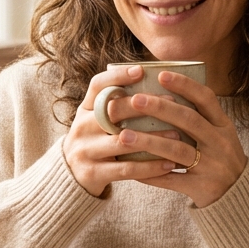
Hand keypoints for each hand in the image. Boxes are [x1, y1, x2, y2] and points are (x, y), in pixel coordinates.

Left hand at [62, 67, 246, 206]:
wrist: (238, 195)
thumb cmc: (219, 157)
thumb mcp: (218, 134)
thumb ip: (198, 116)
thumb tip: (160, 92)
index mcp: (222, 125)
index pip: (206, 98)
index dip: (185, 85)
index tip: (161, 74)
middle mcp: (219, 142)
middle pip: (189, 120)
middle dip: (161, 108)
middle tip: (135, 99)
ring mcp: (211, 166)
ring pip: (177, 150)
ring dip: (149, 142)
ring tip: (124, 136)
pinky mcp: (201, 187)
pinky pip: (172, 180)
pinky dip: (151, 173)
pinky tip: (131, 167)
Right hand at [63, 65, 183, 196]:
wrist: (70, 177)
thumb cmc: (97, 142)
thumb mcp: (98, 121)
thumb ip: (117, 106)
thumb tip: (158, 85)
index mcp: (84, 109)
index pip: (97, 85)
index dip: (117, 76)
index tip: (141, 70)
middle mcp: (82, 127)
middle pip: (112, 110)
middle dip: (144, 105)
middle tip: (172, 102)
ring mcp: (85, 150)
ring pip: (123, 141)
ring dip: (154, 138)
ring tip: (178, 135)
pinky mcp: (93, 173)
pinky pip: (126, 169)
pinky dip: (149, 166)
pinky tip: (169, 164)